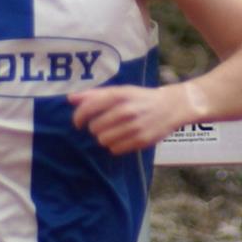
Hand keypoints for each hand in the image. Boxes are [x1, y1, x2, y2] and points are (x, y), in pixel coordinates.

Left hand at [68, 84, 190, 153]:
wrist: (170, 106)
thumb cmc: (140, 98)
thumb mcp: (119, 91)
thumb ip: (94, 95)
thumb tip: (70, 98)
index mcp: (118, 95)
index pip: (88, 108)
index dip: (78, 118)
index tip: (78, 124)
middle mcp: (125, 110)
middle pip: (94, 128)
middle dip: (96, 128)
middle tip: (105, 125)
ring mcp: (134, 126)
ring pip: (103, 140)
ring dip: (105, 138)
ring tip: (115, 132)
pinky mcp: (141, 140)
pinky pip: (115, 150)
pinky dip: (115, 146)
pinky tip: (123, 138)